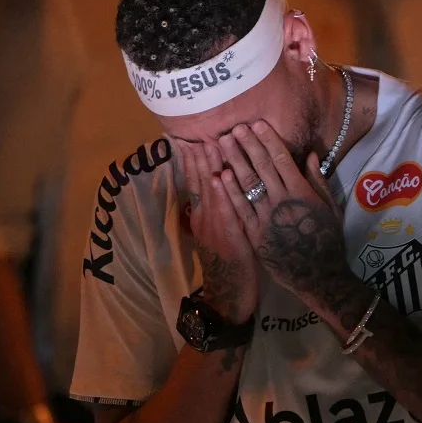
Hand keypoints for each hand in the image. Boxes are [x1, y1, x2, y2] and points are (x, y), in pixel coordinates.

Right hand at [177, 140, 258, 322]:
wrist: (230, 294)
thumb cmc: (229, 262)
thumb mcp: (219, 233)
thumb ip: (216, 210)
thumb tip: (216, 186)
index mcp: (203, 215)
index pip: (196, 181)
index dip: (193, 159)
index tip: (191, 136)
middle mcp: (205, 217)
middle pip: (201, 181)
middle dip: (201, 155)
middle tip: (201, 129)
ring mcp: (215, 227)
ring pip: (212, 193)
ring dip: (211, 167)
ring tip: (209, 142)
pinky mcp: (230, 237)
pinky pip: (227, 212)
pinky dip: (223, 195)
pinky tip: (222, 178)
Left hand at [215, 121, 348, 302]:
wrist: (316, 276)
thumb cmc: (327, 240)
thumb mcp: (330, 208)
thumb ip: (318, 181)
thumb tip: (310, 155)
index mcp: (302, 192)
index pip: (282, 160)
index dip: (268, 140)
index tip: (257, 124)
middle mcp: (282, 201)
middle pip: (261, 167)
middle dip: (247, 145)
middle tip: (234, 128)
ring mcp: (266, 217)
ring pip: (247, 184)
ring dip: (234, 161)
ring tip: (222, 144)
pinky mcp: (254, 233)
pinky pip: (239, 208)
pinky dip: (230, 191)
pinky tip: (221, 175)